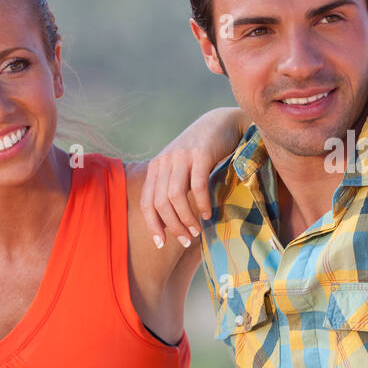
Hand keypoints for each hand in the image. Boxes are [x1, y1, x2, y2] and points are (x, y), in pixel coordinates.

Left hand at [140, 107, 247, 248]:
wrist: (221, 123)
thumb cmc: (202, 151)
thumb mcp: (180, 167)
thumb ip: (172, 187)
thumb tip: (169, 222)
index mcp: (156, 167)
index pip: (146, 202)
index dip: (152, 225)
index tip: (160, 244)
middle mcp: (164, 161)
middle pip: (160, 203)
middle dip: (172, 227)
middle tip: (186, 241)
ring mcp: (181, 157)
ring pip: (175, 197)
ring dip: (186, 219)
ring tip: (197, 231)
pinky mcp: (200, 154)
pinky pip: (197, 186)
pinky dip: (201, 203)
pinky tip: (207, 214)